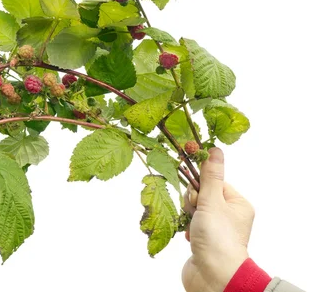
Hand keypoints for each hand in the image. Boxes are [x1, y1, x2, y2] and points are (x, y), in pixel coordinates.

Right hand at [182, 148, 254, 291]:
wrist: (213, 275)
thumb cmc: (218, 238)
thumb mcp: (212, 201)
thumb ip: (210, 176)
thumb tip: (214, 149)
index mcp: (238, 204)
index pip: (214, 183)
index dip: (201, 186)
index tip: (196, 194)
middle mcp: (229, 216)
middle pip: (202, 195)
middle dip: (193, 203)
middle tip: (196, 214)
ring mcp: (216, 228)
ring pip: (193, 209)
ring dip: (188, 216)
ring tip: (194, 229)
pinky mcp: (203, 239)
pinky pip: (189, 224)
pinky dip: (186, 228)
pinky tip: (190, 237)